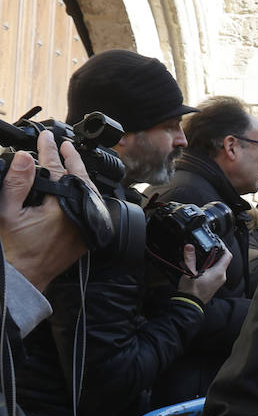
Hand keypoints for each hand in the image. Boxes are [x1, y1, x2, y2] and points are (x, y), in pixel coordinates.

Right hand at [0, 132, 97, 291]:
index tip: (47, 137)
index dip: (51, 151)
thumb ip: (17, 183)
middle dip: (73, 159)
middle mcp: (79, 216)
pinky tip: (76, 187)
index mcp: (61, 208)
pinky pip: (91, 208)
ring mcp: (86, 226)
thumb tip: (28, 158)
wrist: (24, 278)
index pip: (58, 170)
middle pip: (81, 180)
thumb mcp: (6, 212)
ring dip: (81, 176)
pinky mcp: (87, 235)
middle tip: (65, 145)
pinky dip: (84, 193)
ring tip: (71, 161)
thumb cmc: (13, 248)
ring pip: (90, 194)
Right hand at [177, 244, 231, 301]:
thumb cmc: (191, 291)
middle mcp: (221, 277)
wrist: (190, 303)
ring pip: (219, 267)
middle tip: (208, 248)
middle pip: (223, 261)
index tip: (219, 243)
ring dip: (213, 261)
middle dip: (216, 254)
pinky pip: (216, 273)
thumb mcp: (189, 271)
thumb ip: (190, 258)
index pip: (228, 256)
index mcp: (218, 272)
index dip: (224, 247)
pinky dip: (211, 268)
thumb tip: (189, 247)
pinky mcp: (215, 285)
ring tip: (203, 257)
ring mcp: (219, 282)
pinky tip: (202, 268)